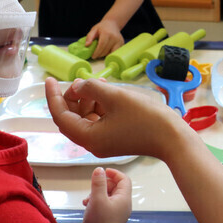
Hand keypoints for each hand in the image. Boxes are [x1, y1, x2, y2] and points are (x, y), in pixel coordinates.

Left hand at [45, 77, 191, 160]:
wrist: (173, 138)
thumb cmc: (145, 117)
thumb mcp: (115, 97)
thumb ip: (91, 88)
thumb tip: (78, 87)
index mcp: (88, 137)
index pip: (61, 116)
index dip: (53, 96)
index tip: (49, 79)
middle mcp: (92, 143)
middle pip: (71, 118)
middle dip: (73, 97)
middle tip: (82, 81)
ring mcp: (104, 142)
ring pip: (86, 118)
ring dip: (88, 100)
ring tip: (100, 83)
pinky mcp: (115, 138)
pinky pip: (99, 121)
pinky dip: (99, 106)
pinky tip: (107, 92)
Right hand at [81, 167, 131, 222]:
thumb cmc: (98, 222)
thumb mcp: (97, 199)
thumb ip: (99, 182)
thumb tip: (99, 169)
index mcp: (124, 198)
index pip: (124, 179)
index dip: (114, 173)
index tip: (103, 171)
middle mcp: (123, 204)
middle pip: (116, 186)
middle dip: (103, 184)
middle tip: (92, 188)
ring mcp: (117, 212)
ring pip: (108, 195)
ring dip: (97, 193)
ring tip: (87, 199)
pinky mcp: (110, 217)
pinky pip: (105, 204)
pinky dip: (96, 201)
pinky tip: (87, 205)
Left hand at [86, 19, 124, 58]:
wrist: (112, 23)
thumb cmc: (102, 27)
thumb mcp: (94, 30)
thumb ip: (89, 37)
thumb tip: (87, 45)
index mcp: (107, 33)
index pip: (102, 45)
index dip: (97, 52)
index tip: (93, 56)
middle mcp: (114, 37)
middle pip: (106, 50)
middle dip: (99, 54)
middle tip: (95, 55)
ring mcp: (119, 41)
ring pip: (111, 53)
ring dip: (105, 54)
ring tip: (101, 52)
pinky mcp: (122, 44)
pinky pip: (115, 52)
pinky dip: (110, 53)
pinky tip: (106, 50)